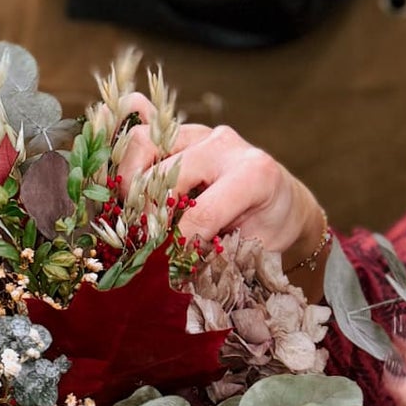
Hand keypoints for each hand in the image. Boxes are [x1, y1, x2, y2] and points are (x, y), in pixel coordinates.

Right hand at [142, 122, 324, 257]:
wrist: (281, 199)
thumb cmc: (268, 229)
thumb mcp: (254, 249)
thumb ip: (218, 257)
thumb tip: (174, 273)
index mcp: (255, 175)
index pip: (202, 212)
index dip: (178, 242)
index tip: (166, 264)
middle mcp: (227, 146)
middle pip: (167, 174)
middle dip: (148, 213)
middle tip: (142, 241)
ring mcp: (201, 132)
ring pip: (144, 143)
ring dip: (128, 181)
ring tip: (131, 212)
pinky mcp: (182, 131)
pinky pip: (141, 135)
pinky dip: (125, 160)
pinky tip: (125, 187)